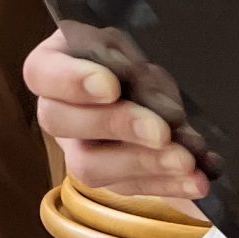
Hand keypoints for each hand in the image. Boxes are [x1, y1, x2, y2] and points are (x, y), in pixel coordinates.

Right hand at [23, 30, 208, 202]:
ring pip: (89, 166)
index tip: (111, 85)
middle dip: (115, 125)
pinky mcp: (107, 180)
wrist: (155, 95)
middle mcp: (56, 112)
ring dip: (144, 163)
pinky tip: (196, 180)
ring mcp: (77, 150)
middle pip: (61, 123)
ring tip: (186, 160)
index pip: (42, 72)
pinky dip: (167, 184)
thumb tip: (146, 94)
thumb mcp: (131, 50)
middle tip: (161, 131)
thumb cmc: (131, 63)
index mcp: (53, 66)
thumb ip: (128, 64)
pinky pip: (129, 187)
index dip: (72, 81)